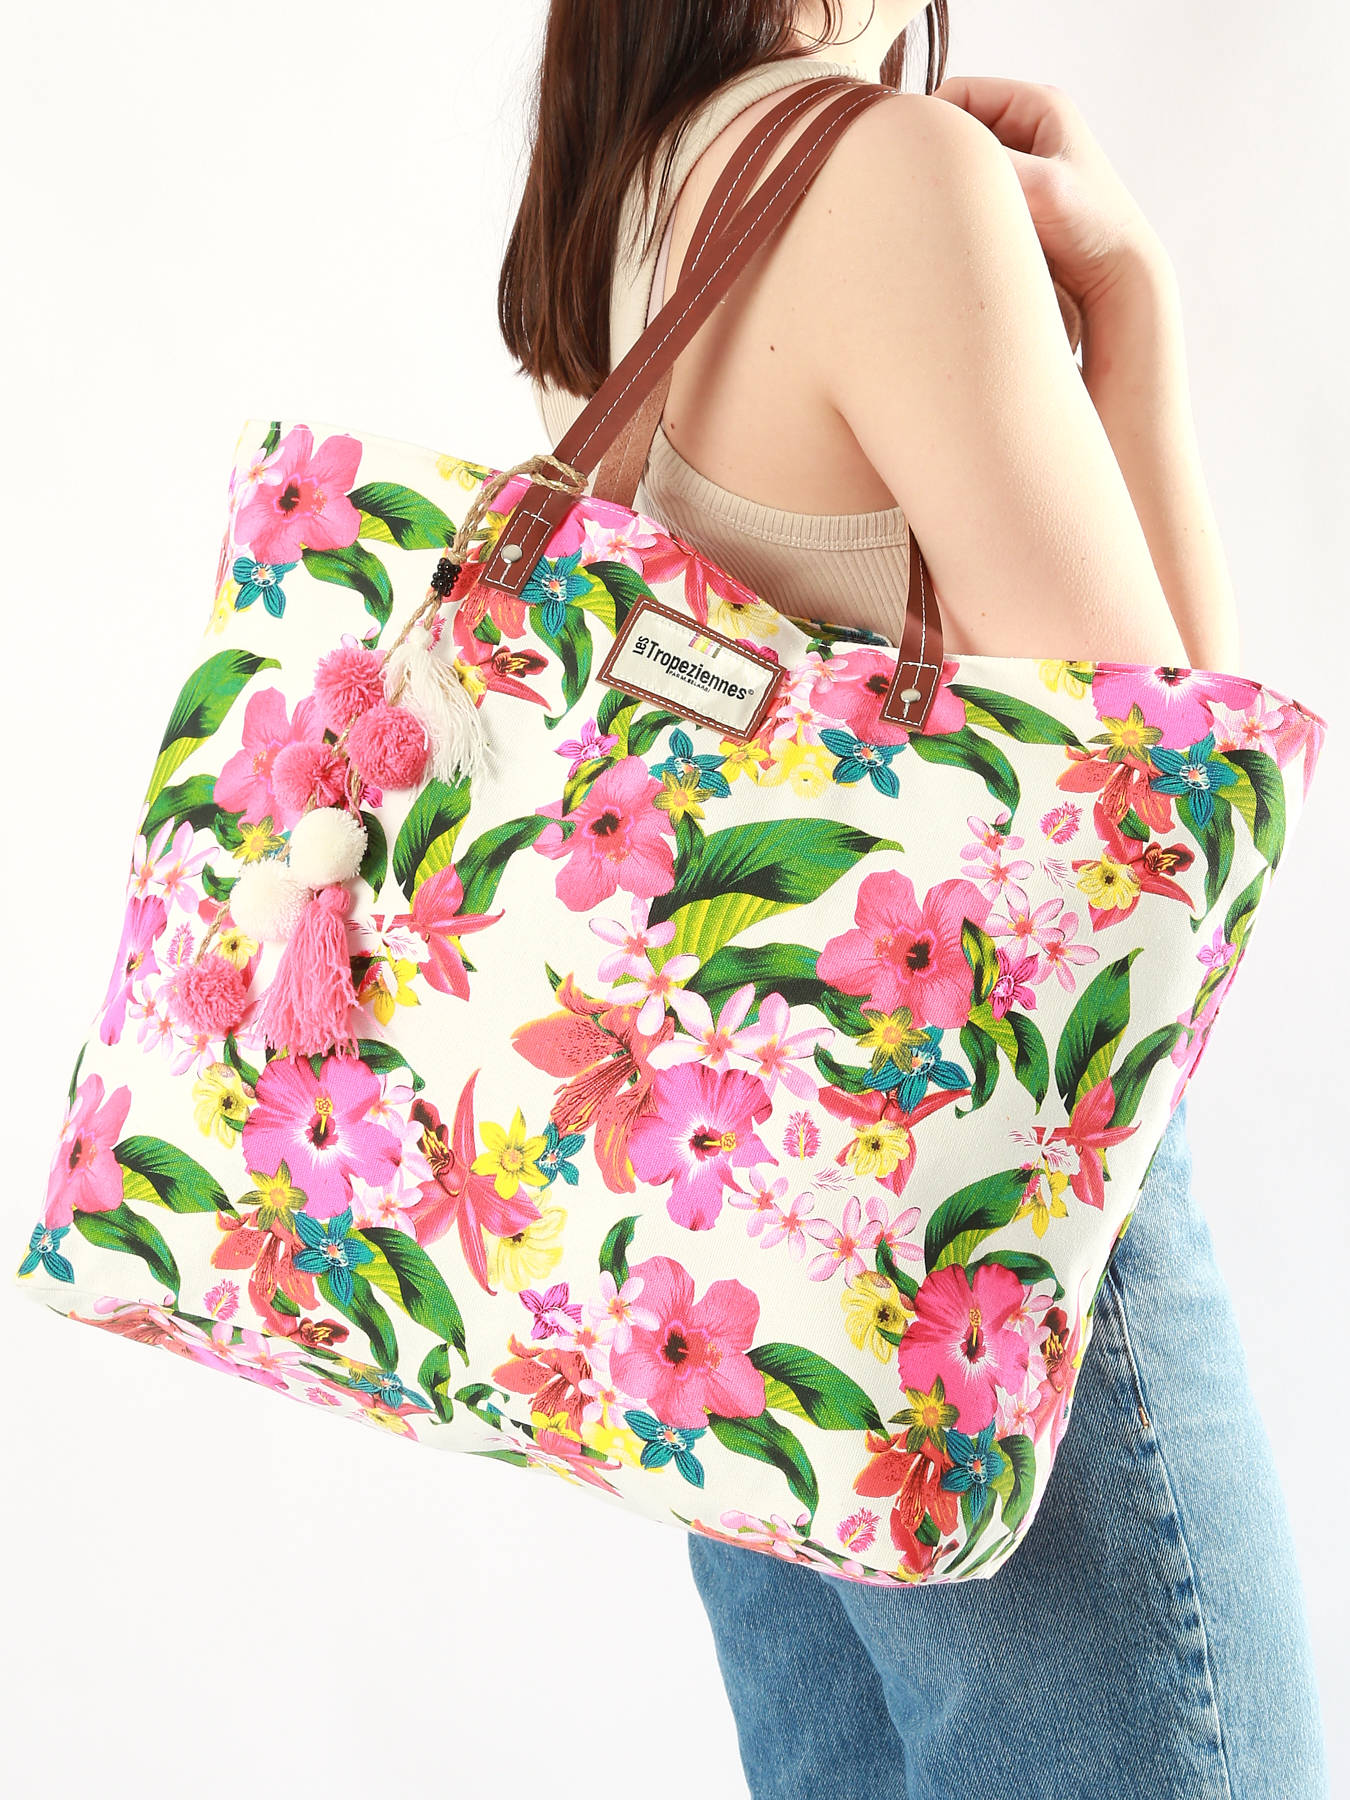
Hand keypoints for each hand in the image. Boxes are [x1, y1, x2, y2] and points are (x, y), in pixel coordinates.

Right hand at [933, 75, 1169, 312]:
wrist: (1118, 274)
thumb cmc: (1094, 226)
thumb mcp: (1040, 188)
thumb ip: (992, 165)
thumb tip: (937, 154)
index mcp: (1038, 105)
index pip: (961, 93)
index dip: (933, 121)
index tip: (913, 159)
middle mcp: (1029, 126)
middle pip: (961, 126)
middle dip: (940, 154)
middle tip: (922, 189)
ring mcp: (1022, 161)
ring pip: (966, 161)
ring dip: (951, 183)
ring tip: (941, 210)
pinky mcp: (1018, 195)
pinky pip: (976, 189)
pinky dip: (963, 203)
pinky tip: (958, 224)